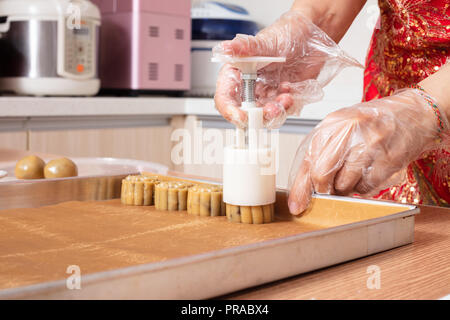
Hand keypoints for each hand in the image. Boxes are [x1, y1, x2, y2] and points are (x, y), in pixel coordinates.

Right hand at [213, 10, 360, 128]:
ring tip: (287, 97)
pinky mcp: (281, 99)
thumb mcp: (264, 41)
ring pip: (264, 116)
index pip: (225, 98)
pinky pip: (282, 113)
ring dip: (276, 112)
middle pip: (245, 113)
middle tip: (273, 109)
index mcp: (237, 74)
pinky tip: (291, 92)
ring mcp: (265, 95)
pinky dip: (288, 107)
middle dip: (259, 115)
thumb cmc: (285, 34)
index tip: (242, 116)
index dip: (230, 110)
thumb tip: (225, 48)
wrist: (311, 37)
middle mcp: (249, 87)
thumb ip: (244, 47)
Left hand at [287, 88, 444, 213]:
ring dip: (346, 188)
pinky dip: (364, 187)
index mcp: (330, 125)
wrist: (413, 115)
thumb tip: (304, 189)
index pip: (307, 162)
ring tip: (355, 172)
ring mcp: (369, 145)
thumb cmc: (373, 123)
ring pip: (344, 185)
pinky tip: (369, 172)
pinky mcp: (387, 160)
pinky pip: (366, 188)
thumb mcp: (340, 129)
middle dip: (323, 190)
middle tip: (329, 191)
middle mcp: (348, 132)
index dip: (301, 189)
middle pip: (322, 175)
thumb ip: (320, 154)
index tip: (297, 206)